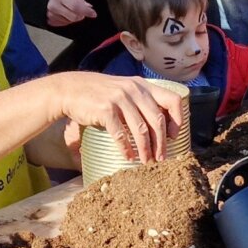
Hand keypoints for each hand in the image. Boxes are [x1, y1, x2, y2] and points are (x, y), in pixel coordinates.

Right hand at [45, 0, 98, 27]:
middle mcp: (54, 7)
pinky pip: (65, 24)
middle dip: (81, 15)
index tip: (93, 13)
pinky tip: (64, 13)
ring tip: (69, 9)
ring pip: (70, 22)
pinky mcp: (51, 22)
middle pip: (74, 17)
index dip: (86, 11)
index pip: (76, 6)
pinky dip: (67, 20)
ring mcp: (52, 16)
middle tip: (81, 10)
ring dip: (74, 17)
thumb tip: (88, 6)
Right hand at [59, 74, 185, 161]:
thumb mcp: (124, 89)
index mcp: (142, 85)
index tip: (173, 136)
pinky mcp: (106, 110)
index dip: (177, 120)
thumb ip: (141, 100)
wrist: (70, 89)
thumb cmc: (99, 93)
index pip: (172, 100)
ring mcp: (120, 99)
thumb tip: (159, 124)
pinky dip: (126, 149)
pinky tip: (129, 157)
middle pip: (157, 120)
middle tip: (161, 158)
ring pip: (141, 130)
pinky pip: (121, 134)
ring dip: (146, 149)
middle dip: (161, 143)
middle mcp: (134, 90)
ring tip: (147, 161)